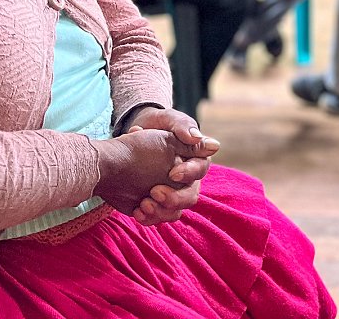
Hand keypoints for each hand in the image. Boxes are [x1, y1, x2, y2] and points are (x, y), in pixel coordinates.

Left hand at [122, 108, 219, 224]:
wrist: (131, 138)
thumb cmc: (156, 125)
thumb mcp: (168, 119)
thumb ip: (183, 126)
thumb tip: (207, 141)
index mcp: (195, 158)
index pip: (201, 168)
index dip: (189, 173)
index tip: (172, 174)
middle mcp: (188, 179)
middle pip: (191, 196)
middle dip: (175, 198)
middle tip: (154, 192)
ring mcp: (173, 193)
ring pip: (176, 211)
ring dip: (161, 211)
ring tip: (143, 205)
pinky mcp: (158, 203)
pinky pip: (159, 217)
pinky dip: (149, 218)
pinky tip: (137, 211)